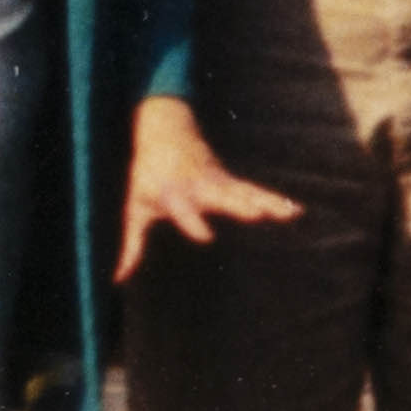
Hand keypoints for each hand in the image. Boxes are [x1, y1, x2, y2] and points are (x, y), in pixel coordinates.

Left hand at [118, 95, 307, 281]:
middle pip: (221, 196)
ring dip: (266, 202)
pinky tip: (295, 210)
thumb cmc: (145, 175)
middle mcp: (199, 185)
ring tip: (287, 214)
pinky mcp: (230, 179)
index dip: (193, 222)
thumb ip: (130, 243)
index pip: (183, 208)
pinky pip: (254, 190)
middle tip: (256, 214)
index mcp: (172, 192)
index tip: (206, 236)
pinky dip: (274, 199)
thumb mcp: (134, 207)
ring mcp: (218, 180)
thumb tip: (116, 278)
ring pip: (243, 191)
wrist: (164, 131)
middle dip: (238, 205)